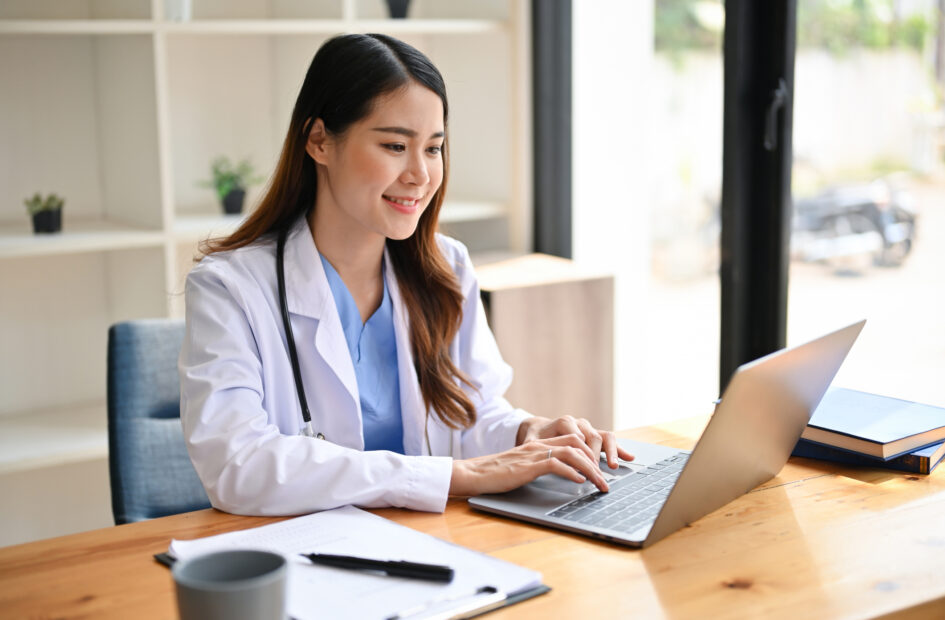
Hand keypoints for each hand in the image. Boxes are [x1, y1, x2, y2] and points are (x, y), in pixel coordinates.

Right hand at [449, 434, 612, 496]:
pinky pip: (555, 464)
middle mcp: (538, 444)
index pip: (573, 440)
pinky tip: (579, 481)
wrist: (473, 474)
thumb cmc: (495, 475)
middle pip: (578, 443)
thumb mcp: (523, 468)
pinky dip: (571, 472)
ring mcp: (533, 453)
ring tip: (600, 484)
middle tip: (607, 479)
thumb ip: (541, 466)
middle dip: (597, 460)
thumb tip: (566, 475)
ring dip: (591, 469)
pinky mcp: (528, 465)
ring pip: (572, 453)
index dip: (591, 453)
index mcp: (538, 443)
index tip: (603, 469)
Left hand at [516, 415, 633, 469]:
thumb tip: (528, 450)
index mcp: (564, 422)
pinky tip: (629, 458)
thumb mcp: (531, 440)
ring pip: (604, 436)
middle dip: (595, 456)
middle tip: (595, 472)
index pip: (576, 436)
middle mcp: (579, 423)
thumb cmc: (535, 436)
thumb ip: (532, 445)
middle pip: (592, 437)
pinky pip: (610, 440)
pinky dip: (620, 450)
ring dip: (611, 452)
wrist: (539, 428)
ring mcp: (589, 429)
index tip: (580, 467)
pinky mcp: (595, 436)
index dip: (580, 452)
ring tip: (613, 466)